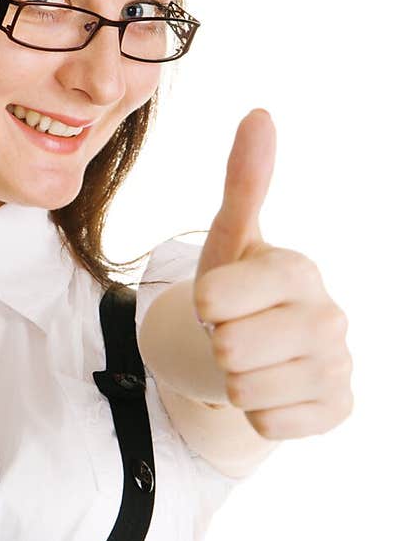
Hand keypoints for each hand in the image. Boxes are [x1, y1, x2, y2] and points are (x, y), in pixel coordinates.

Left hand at [192, 109, 353, 439]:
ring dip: (236, 382)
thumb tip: (259, 114)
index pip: (213, 299)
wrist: (261, 352)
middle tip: (234, 336)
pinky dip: (258, 415)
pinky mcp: (337, 408)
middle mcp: (329, 315)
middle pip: (228, 349)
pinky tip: (272, 389)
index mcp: (297, 270)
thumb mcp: (228, 242)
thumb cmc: (239, 292)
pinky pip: (268, 426)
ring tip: (251, 361)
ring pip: (245, 391)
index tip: (217, 301)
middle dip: (218, 347)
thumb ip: (242, 183)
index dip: (202, 305)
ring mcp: (338, 365)